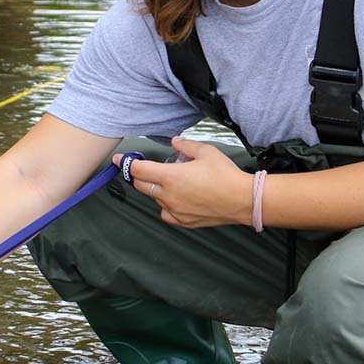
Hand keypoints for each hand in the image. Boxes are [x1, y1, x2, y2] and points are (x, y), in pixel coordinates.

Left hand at [114, 137, 252, 227]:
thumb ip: (186, 145)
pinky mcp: (184, 221)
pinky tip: (176, 199)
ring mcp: (175, 211)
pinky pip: (166, 213)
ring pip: (155, 199)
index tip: (120, 160)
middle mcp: (168, 196)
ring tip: (172, 182)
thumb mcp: (206, 152)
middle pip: (142, 186)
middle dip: (139, 176)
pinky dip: (166, 206)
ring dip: (156, 190)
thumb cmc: (226, 175)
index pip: (139, 170)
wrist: (243, 200)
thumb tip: (176, 142)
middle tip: (144, 169)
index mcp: (171, 177)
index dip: (127, 164)